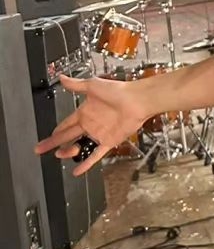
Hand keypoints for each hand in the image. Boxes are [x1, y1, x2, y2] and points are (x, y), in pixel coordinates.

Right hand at [34, 74, 151, 176]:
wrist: (137, 100)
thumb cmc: (118, 90)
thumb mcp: (92, 85)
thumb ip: (75, 85)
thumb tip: (62, 77)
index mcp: (85, 112)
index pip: (65, 124)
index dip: (55, 130)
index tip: (46, 137)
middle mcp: (90, 124)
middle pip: (68, 136)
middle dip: (54, 143)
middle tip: (41, 149)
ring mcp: (99, 133)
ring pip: (80, 146)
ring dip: (69, 152)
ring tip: (59, 155)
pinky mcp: (109, 141)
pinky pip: (96, 155)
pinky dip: (87, 163)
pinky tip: (78, 170)